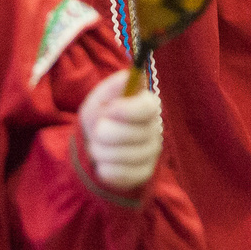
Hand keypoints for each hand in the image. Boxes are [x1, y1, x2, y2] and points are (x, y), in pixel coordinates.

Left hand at [79, 70, 162, 190]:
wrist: (95, 146)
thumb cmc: (100, 118)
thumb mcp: (100, 99)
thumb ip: (114, 88)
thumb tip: (129, 75)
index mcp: (147, 106)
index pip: (148, 108)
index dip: (127, 110)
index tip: (110, 109)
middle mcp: (155, 129)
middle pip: (132, 134)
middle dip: (104, 133)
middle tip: (97, 131)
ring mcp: (152, 153)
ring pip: (123, 156)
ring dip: (100, 151)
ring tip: (98, 147)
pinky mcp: (145, 173)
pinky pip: (121, 174)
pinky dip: (105, 169)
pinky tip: (104, 163)